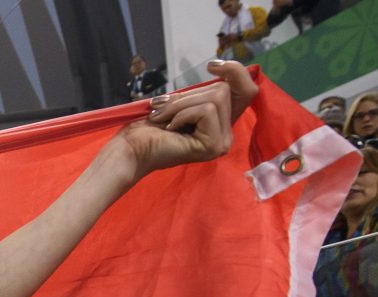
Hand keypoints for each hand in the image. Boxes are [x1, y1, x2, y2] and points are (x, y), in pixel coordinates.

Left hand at [112, 60, 256, 180]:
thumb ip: (203, 92)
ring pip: (214, 98)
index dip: (235, 71)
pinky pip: (206, 110)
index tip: (211, 65)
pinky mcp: (215, 145)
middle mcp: (226, 136)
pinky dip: (182, 113)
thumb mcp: (181, 102)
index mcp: (220, 124)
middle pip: (223, 91)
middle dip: (189, 95)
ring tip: (163, 119)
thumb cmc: (149, 127)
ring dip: (182, 104)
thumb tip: (219, 68)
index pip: (247, 90)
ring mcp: (222, 143)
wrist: (131, 149)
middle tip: (163, 110)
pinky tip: (170, 129)